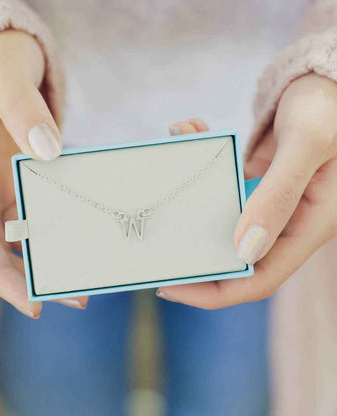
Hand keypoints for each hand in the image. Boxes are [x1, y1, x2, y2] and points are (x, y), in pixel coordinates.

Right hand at [0, 30, 87, 317]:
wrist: (3, 57)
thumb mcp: (6, 75)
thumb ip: (23, 107)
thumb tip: (49, 151)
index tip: (31, 301)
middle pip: (1, 246)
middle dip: (33, 277)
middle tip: (77, 297)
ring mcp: (4, 184)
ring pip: (22, 234)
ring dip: (50, 258)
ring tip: (86, 276)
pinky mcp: (25, 178)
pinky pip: (40, 212)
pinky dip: (59, 229)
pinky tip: (85, 237)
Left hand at [158, 73, 336, 307]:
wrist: (328, 77)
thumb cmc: (328, 106)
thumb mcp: (306, 144)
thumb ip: (277, 196)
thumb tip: (244, 249)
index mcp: (308, 225)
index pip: (259, 279)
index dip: (214, 291)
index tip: (170, 286)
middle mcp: (286, 220)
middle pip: (232, 254)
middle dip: (192, 246)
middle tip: (153, 235)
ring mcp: (268, 201)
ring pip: (220, 214)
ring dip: (194, 187)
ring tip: (177, 146)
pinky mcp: (255, 180)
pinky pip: (222, 179)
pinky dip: (205, 157)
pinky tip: (190, 127)